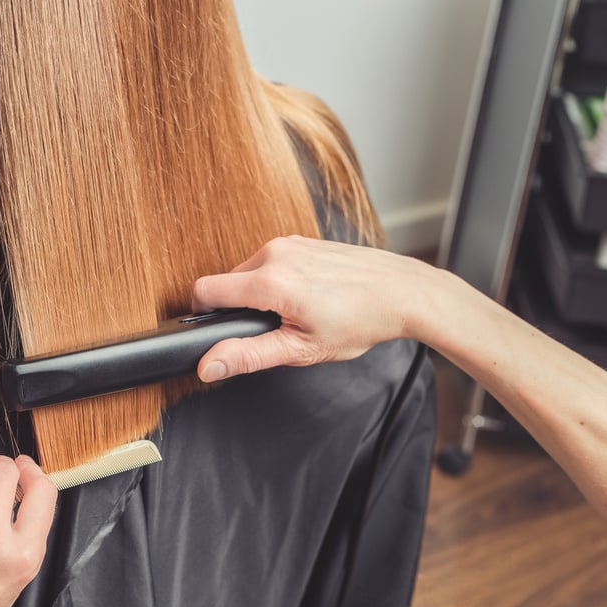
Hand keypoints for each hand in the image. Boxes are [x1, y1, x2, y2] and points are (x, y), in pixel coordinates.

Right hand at [191, 236, 435, 380]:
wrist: (403, 292)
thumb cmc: (359, 321)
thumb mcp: (301, 350)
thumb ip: (248, 355)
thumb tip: (208, 366)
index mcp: (269, 281)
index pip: (205, 290)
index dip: (203, 314)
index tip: (221, 330)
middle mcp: (274, 253)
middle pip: (227, 282)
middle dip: (240, 308)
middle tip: (276, 330)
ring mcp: (289, 243)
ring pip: (249, 272)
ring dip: (260, 294)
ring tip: (296, 313)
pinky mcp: (301, 240)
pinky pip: (271, 262)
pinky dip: (278, 280)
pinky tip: (308, 296)